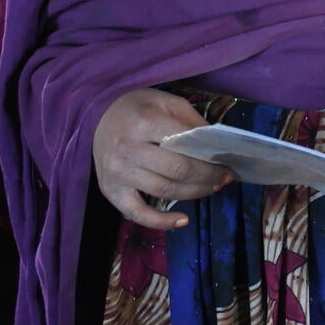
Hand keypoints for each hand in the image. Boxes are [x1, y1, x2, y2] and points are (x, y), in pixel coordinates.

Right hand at [92, 88, 232, 229]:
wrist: (97, 116)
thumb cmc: (137, 108)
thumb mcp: (167, 102)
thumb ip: (191, 121)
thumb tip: (215, 146)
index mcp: (145, 122)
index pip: (184, 145)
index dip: (210, 158)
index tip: (227, 164)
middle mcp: (128, 149)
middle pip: (177, 171)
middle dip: (206, 177)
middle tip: (223, 178)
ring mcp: (117, 173)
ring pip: (163, 191)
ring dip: (193, 194)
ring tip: (211, 189)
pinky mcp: (110, 191)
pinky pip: (137, 213)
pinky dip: (161, 222)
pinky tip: (183, 220)